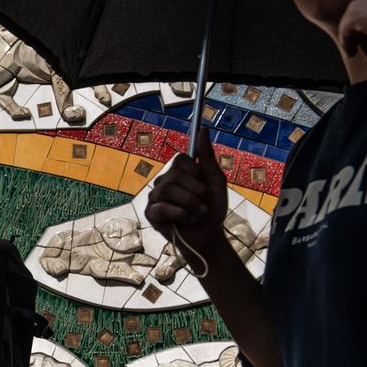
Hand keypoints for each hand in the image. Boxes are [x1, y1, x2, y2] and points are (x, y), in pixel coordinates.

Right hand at [145, 128, 227, 263]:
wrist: (209, 237)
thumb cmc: (212, 210)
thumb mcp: (216, 182)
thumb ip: (208, 157)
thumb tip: (203, 129)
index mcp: (179, 173)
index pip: (180, 160)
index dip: (194, 172)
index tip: (204, 185)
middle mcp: (164, 182)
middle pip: (174, 175)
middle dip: (195, 192)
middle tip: (204, 204)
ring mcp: (155, 197)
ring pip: (167, 189)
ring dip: (190, 203)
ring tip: (199, 214)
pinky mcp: (151, 213)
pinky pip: (162, 207)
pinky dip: (181, 214)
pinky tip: (189, 220)